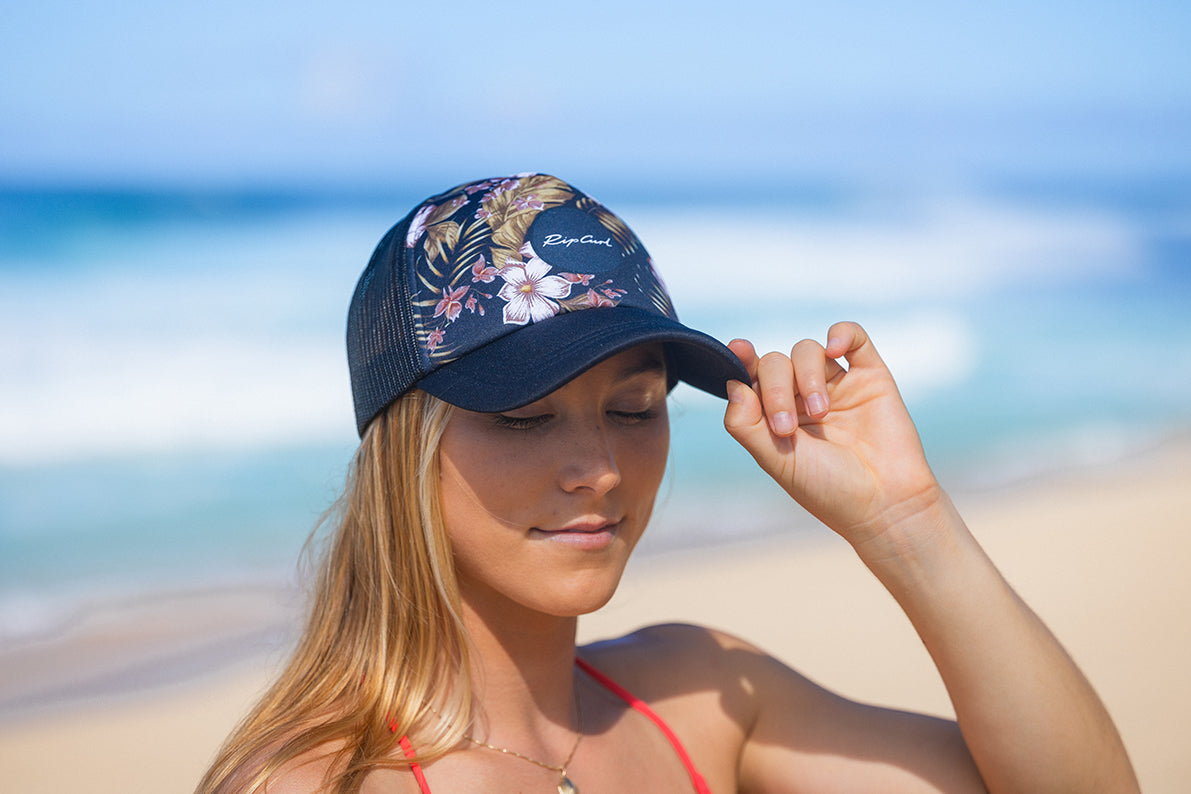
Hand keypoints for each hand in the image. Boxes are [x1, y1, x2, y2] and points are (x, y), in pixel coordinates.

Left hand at [723, 322, 943, 547]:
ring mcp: (836, 384)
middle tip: (786, 427)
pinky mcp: (870, 376)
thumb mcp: (776, 460)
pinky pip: (853, 337)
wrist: (884, 504)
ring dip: (806, 375)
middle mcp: (802, 396)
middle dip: (775, 389)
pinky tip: (833, 349)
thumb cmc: (827, 489)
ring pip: (806, 350)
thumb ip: (746, 424)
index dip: (740, 361)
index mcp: (775, 415)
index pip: (751, 378)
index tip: (738, 349)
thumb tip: (731, 383)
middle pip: (775, 364)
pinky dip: (840, 333)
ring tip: (821, 412)